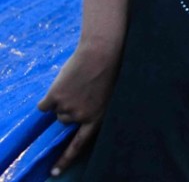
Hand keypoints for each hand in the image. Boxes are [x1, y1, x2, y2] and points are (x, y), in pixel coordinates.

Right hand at [37, 43, 119, 175]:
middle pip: (65, 120)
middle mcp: (81, 117)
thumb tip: (76, 117)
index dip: (66, 159)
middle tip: (81, 91)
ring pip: (56, 111)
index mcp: (97, 118)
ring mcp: (67, 108)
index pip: (79, 144)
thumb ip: (93, 108)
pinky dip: (49, 98)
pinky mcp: (55, 97)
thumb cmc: (108, 70)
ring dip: (61, 100)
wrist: (102, 52)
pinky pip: (44, 105)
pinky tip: (62, 85)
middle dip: (69, 108)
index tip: (55, 171)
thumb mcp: (107, 95)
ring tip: (76, 84)